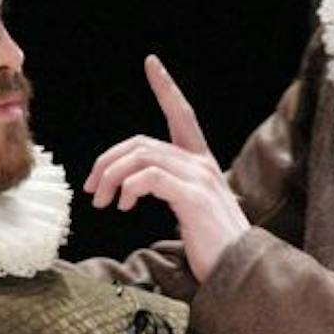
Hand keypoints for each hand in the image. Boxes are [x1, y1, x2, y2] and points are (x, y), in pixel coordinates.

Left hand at [83, 55, 249, 279]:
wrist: (241, 270)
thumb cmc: (214, 245)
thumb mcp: (189, 208)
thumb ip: (170, 188)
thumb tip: (136, 186)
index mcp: (201, 163)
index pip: (182, 114)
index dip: (166, 87)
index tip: (152, 63)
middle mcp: (202, 164)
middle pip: (142, 142)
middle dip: (108, 161)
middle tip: (92, 188)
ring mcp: (199, 178)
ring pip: (141, 157)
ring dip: (111, 177)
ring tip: (103, 201)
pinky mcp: (193, 197)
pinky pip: (150, 177)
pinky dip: (129, 187)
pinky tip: (124, 204)